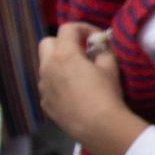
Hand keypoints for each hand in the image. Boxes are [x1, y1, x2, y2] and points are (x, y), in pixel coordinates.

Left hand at [38, 24, 143, 154]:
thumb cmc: (106, 93)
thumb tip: (99, 47)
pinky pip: (49, 85)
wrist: (98, 126)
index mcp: (64, 55)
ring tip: (79, 74)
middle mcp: (48, 67)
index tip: (97, 38)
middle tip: (81, 52)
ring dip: (60, 64)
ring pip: (47, 66)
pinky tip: (76, 93)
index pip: (68, 29)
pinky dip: (59, 83)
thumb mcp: (111, 67)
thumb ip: (103, 51)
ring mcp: (44, 86)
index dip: (84, 28)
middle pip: (47, 43)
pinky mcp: (45, 102)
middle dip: (63, 43)